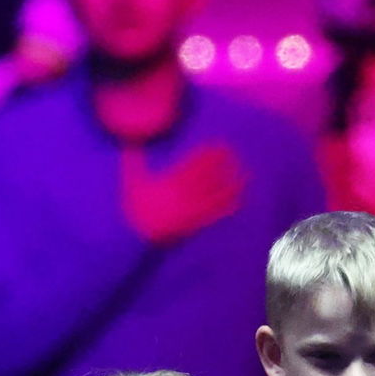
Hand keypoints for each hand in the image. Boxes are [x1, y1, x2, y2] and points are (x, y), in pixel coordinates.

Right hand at [121, 143, 245, 244]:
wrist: (135, 235)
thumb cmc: (134, 207)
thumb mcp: (131, 180)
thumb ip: (132, 158)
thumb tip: (129, 140)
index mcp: (171, 181)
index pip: (193, 163)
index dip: (207, 154)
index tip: (218, 144)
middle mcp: (183, 194)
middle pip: (207, 175)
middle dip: (220, 163)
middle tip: (233, 153)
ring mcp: (191, 208)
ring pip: (214, 193)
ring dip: (230, 184)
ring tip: (245, 176)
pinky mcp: (194, 222)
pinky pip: (213, 214)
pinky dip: (226, 208)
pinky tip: (238, 201)